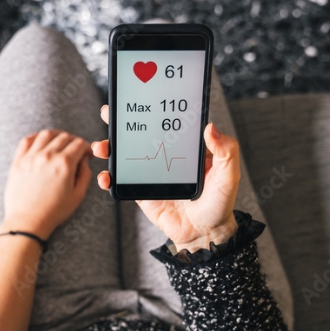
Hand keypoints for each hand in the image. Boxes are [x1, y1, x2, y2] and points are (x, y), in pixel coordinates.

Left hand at [1, 129, 92, 239]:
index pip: (79, 144)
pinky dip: (36, 137)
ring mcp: (31, 157)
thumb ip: (85, 174)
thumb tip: (84, 161)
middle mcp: (48, 156)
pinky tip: (41, 142)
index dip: (86, 147)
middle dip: (74, 141)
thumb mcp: (78, 195)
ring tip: (59, 142)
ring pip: (46, 134)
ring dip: (56, 135)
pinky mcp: (19, 161)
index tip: (87, 153)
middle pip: (64, 137)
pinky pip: (27, 140)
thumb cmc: (53, 212)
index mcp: (64, 164)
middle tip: (76, 149)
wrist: (28, 221)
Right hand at [92, 106, 240, 252]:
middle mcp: (164, 156)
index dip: (150, 108)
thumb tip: (210, 127)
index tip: (137, 96)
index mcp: (184, 147)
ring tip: (101, 146)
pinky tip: (105, 177)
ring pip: (124, 155)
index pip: (165, 121)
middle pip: (138, 134)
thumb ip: (226, 150)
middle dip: (120, 122)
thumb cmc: (219, 204)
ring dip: (108, 148)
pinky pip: (121, 182)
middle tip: (109, 112)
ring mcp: (150, 173)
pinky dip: (109, 179)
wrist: (204, 233)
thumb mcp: (228, 175)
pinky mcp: (140, 192)